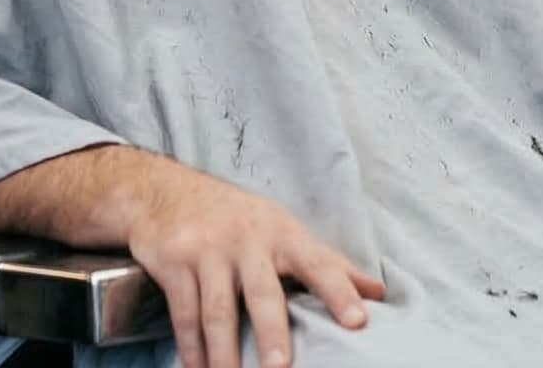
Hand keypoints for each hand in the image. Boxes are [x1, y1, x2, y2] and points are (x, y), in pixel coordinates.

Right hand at [122, 165, 383, 367]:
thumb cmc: (238, 217)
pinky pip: (184, 312)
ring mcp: (207, 250)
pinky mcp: (173, 262)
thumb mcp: (283, 229)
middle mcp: (246, 239)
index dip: (340, 291)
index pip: (318, 263)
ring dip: (225, 353)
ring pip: (218, 310)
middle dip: (272, 332)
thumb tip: (377, 292)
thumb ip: (327, 263)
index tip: (358, 321)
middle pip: (263, 292)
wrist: (164, 191)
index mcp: (282, 233)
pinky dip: (190, 347)